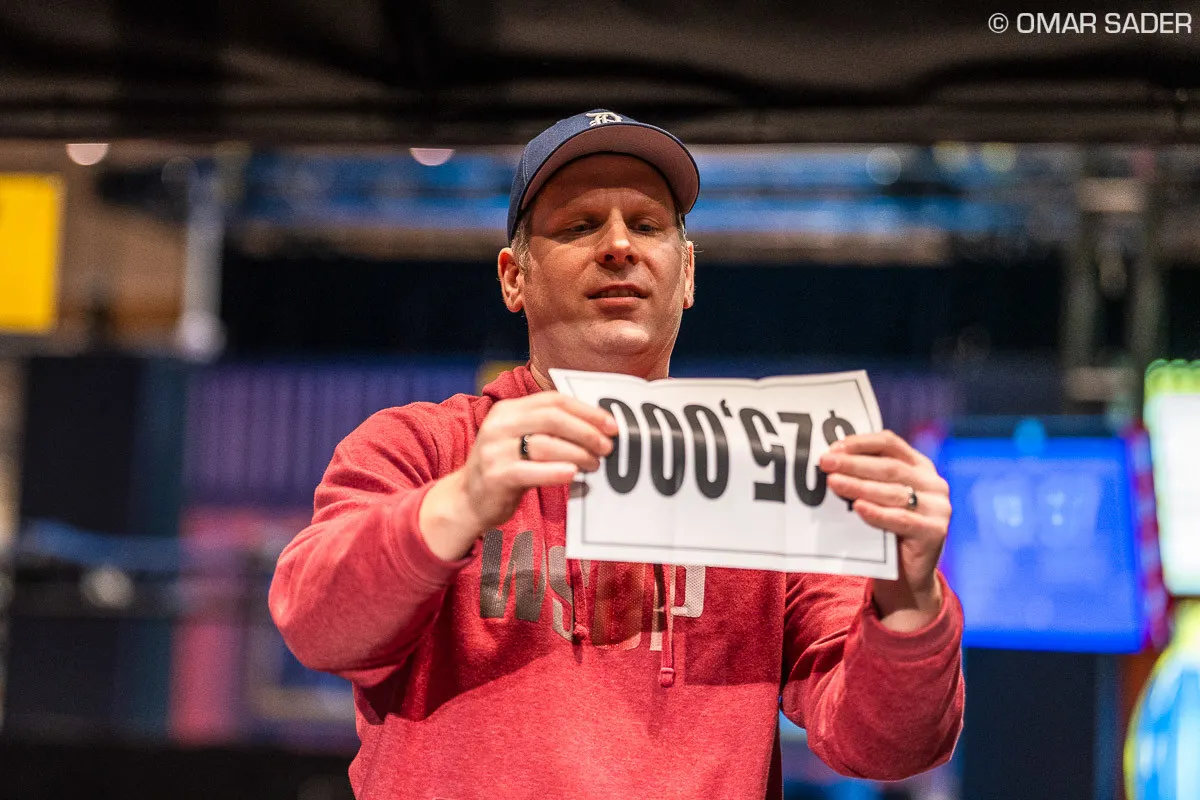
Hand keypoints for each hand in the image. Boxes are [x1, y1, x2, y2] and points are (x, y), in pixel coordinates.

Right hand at [419, 392, 616, 559]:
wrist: (467, 500)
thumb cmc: (506, 469)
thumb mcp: (520, 440)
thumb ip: (549, 430)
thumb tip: (597, 429)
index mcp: (508, 410)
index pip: (553, 401)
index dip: (586, 411)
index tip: (611, 424)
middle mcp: (499, 425)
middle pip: (551, 418)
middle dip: (586, 431)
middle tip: (607, 446)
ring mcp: (494, 450)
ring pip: (544, 444)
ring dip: (577, 453)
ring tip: (595, 464)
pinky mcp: (495, 475)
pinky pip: (530, 470)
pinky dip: (555, 471)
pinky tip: (573, 474)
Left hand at [818, 431, 950, 631]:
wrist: (907, 577)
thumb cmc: (886, 530)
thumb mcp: (879, 498)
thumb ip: (866, 478)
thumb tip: (830, 460)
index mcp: (920, 467)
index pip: (890, 443)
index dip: (861, 443)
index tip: (834, 447)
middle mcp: (933, 483)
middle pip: (889, 467)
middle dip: (853, 464)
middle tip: (825, 463)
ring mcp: (938, 508)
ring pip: (893, 492)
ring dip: (859, 486)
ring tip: (833, 483)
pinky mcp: (935, 532)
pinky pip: (901, 520)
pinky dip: (877, 513)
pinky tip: (858, 508)